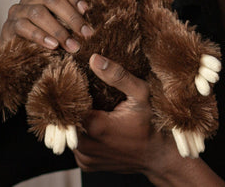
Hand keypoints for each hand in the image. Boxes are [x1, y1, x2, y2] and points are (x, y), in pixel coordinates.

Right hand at [0, 0, 93, 52]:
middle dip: (72, 17)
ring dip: (59, 30)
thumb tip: (90, 25)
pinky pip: (24, 27)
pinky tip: (53, 45)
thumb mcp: (64, 20)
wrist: (20, 48)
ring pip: (38, 13)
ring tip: (72, 45)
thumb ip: (74, 15)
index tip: (86, 9)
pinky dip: (40, 36)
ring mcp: (18, 9)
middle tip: (86, 33)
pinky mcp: (9, 25)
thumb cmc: (50, 31)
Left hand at [74, 54, 174, 174]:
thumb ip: (117, 76)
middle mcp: (86, 146)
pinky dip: (83, 135)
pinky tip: (98, 125)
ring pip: (70, 133)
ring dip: (78, 121)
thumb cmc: (151, 123)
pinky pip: (77, 146)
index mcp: (95, 126)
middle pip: (67, 119)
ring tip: (94, 109)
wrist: (158, 156)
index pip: (68, 105)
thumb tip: (95, 59)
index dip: (72, 92)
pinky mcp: (88, 165)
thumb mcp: (140, 93)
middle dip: (75, 106)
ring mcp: (86, 158)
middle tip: (89, 94)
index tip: (79, 82)